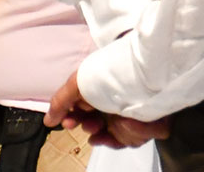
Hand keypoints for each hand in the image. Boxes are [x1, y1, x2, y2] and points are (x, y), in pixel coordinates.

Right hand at [46, 72, 167, 148]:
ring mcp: (135, 115)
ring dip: (112, 134)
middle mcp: (118, 106)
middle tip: (91, 124)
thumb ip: (61, 101)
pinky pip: (143, 137)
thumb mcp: (79, 82)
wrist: (145, 66)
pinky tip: (129, 122)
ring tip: (112, 123)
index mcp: (101, 96)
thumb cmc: (110, 72)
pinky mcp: (154, 122)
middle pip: (101, 130)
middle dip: (92, 129)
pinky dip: (136, 133)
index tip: (69, 122)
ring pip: (121, 137)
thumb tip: (48, 121)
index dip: (74, 121)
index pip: (84, 116)